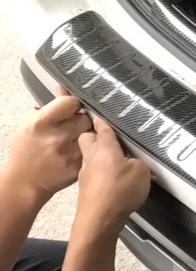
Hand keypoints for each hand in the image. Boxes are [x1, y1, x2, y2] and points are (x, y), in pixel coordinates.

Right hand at [4, 87, 91, 201]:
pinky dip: (92, 150)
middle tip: (75, 125)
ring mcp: (70, 153)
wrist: (26, 180)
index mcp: (42, 123)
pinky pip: (94, 151)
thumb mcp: (31, 123)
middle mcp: (57, 137)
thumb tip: (63, 89)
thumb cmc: (27, 149)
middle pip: (85, 118)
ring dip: (89, 134)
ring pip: (92, 135)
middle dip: (82, 120)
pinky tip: (84, 152)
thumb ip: (50, 107)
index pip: (70, 103)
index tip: (71, 108)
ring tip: (78, 138)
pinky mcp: (80, 166)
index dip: (72, 104)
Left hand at [73, 117, 150, 239]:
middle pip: (87, 137)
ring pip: (88, 155)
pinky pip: (91, 172)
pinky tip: (111, 180)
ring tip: (114, 161)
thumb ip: (139, 161)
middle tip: (109, 139)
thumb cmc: (120, 190)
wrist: (99, 217)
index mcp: (104, 147)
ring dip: (98, 155)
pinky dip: (100, 172)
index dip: (104, 120)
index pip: (102, 126)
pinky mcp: (86, 187)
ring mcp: (85, 172)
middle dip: (94, 135)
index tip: (107, 117)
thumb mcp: (141, 171)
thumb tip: (134, 160)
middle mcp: (91, 156)